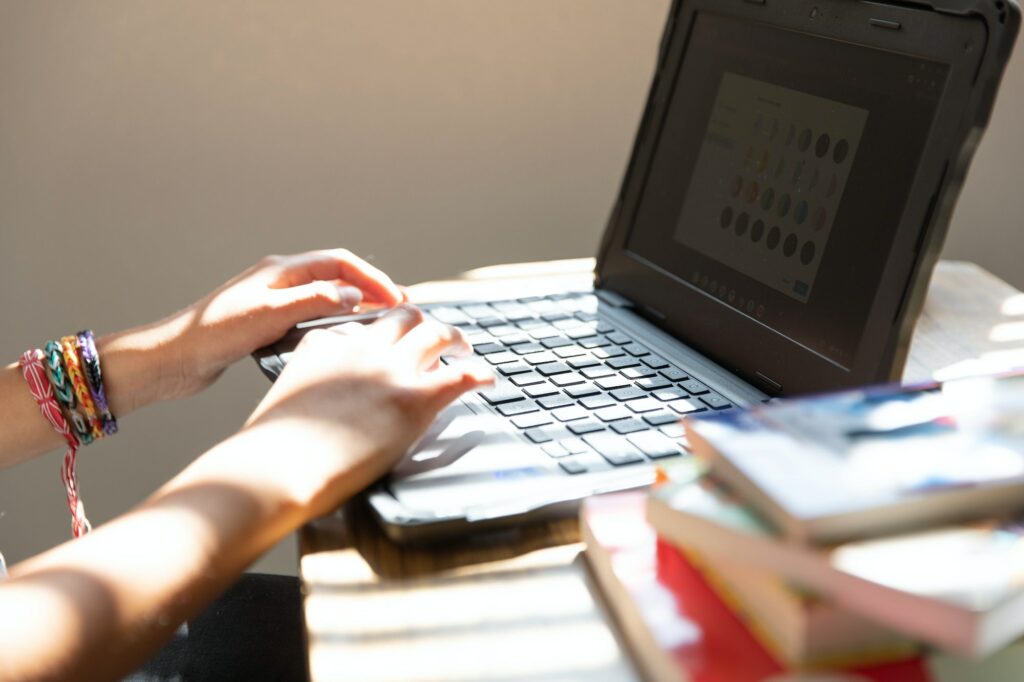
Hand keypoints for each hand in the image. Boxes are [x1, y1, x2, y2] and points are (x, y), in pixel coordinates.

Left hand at [158, 249, 405, 401]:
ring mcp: (273, 303)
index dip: (372, 278)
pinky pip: (311, 317)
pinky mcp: (267, 325)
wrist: (174, 359)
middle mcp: (279, 282)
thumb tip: (351, 296)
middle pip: (336, 277)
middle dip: (369, 289)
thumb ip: (313, 302)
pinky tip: (341, 341)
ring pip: (325, 297)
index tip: (396, 297)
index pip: (339, 263)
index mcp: (280, 270)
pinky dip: (334, 324)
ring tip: (377, 323)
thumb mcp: (270, 315)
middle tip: (397, 308)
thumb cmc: (211, 334)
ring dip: (353, 307)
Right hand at [240, 305, 493, 515]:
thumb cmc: (272, 449)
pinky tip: (487, 379)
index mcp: (325, 344)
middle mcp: (362, 348)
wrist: (278, 466)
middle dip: (422, 324)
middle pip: (403, 318)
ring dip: (455, 338)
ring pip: (435, 334)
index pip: (361, 327)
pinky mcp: (414, 398)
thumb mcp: (284, 400)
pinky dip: (479, 374)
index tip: (391, 342)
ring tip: (465, 348)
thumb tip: (318, 409)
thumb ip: (308, 389)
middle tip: (437, 338)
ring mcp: (390, 370)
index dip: (381, 334)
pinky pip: (460, 375)